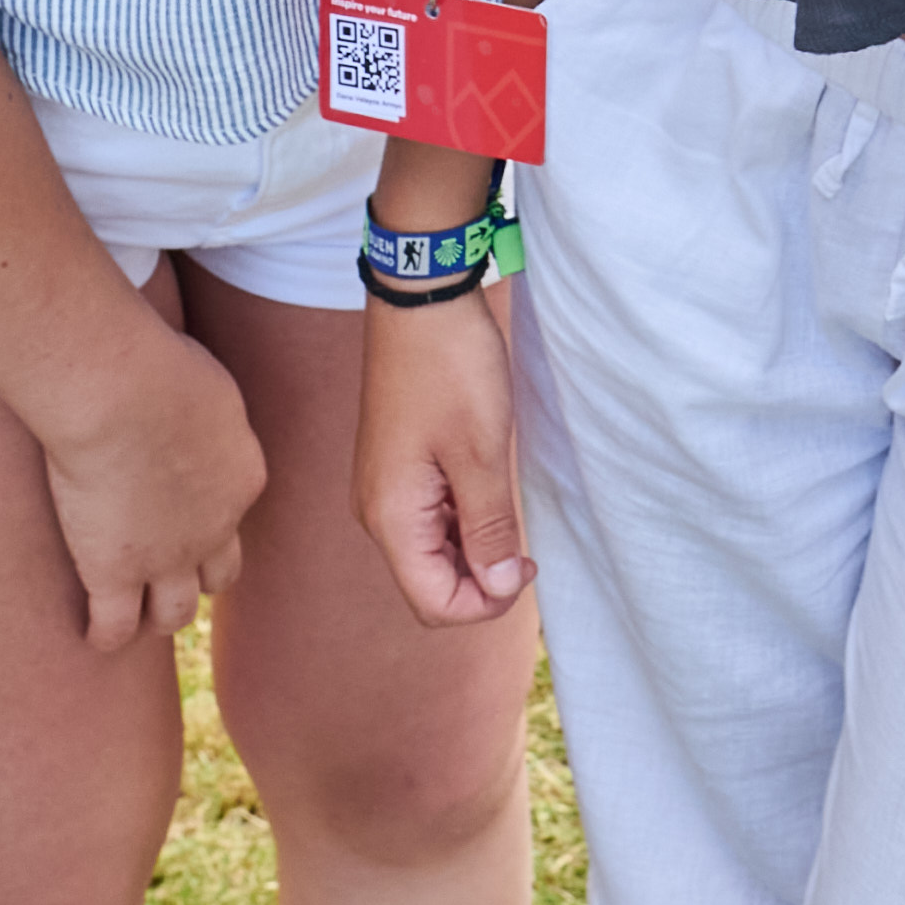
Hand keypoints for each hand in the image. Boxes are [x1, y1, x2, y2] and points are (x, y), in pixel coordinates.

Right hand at [17, 288, 264, 653]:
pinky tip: (94, 637)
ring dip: (159, 616)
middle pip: (219, 575)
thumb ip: (200, 401)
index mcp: (242, 476)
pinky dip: (106, 636)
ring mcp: (166, 558)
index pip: (234, 513)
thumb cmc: (159, 365)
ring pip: (175, 612)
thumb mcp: (203, 377)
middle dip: (198, 578)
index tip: (187, 515)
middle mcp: (215, 528)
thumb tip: (184, 390)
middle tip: (171, 576)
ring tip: (137, 617)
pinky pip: (115, 625)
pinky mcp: (115, 572)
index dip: (210, 519)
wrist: (126, 394)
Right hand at [361, 281, 534, 626]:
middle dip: (480, 580)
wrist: (420, 300)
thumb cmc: (450, 368)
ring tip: (510, 511)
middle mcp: (378, 511)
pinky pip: (430, 518)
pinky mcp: (399, 468)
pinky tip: (489, 492)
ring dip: (474, 549)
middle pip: (430, 583)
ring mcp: (386, 489)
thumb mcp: (482, 454)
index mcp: (391, 517)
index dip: (484, 604)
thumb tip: (498, 587)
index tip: (525, 568)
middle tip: (525, 547)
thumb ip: (490, 528)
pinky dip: (463, 520)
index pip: (433, 603)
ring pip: (432, 552)